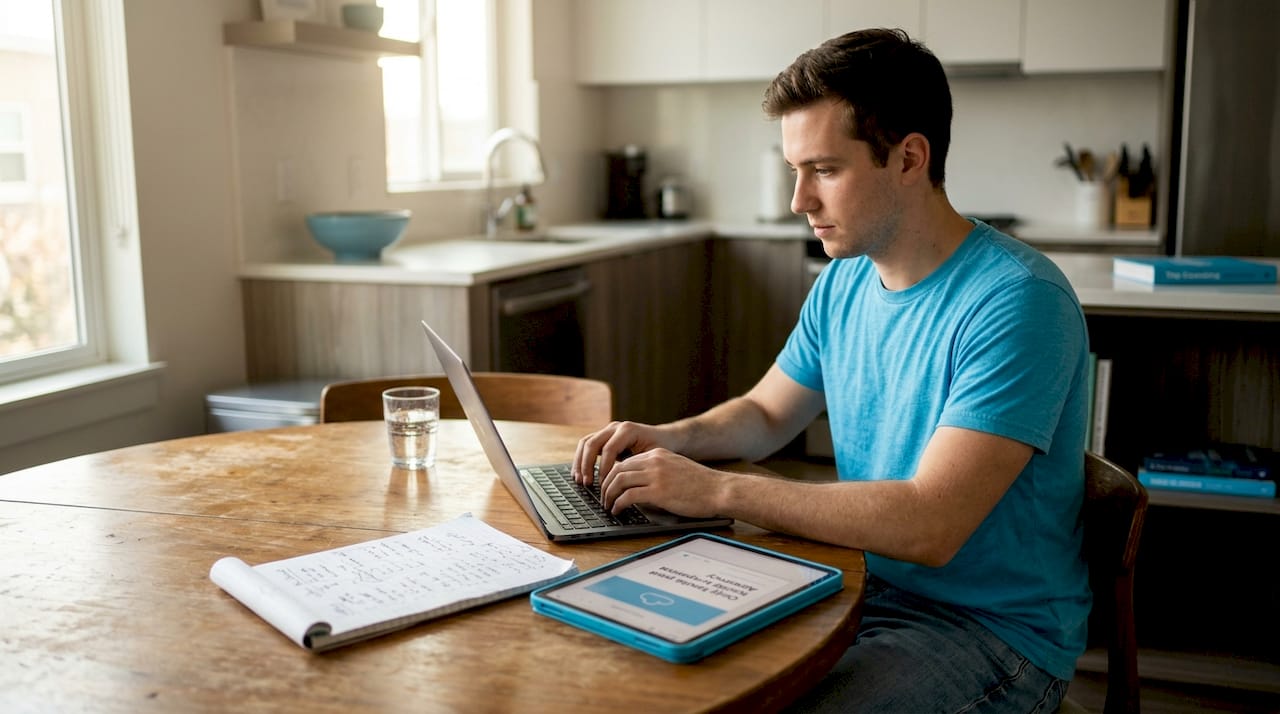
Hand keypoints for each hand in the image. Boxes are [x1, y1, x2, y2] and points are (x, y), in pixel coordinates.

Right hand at [572, 420, 672, 485]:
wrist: (665, 437)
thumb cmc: (662, 448)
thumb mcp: (653, 457)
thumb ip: (638, 467)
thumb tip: (624, 485)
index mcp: (628, 430)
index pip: (609, 449)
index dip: (603, 468)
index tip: (604, 485)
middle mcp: (615, 427)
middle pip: (592, 443)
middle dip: (586, 465)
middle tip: (587, 484)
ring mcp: (607, 431)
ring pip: (585, 443)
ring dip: (580, 462)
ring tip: (579, 481)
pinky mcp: (603, 437)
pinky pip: (586, 446)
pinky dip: (581, 460)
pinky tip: (580, 475)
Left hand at [597, 447, 726, 518]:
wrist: (719, 490)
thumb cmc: (702, 485)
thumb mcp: (676, 469)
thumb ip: (658, 472)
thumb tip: (640, 486)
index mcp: (657, 454)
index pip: (625, 461)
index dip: (612, 475)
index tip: (608, 487)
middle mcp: (654, 461)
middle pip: (617, 469)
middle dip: (605, 485)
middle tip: (602, 498)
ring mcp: (655, 475)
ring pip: (619, 481)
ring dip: (608, 495)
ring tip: (607, 506)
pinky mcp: (658, 491)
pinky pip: (628, 496)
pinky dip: (618, 504)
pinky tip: (618, 511)